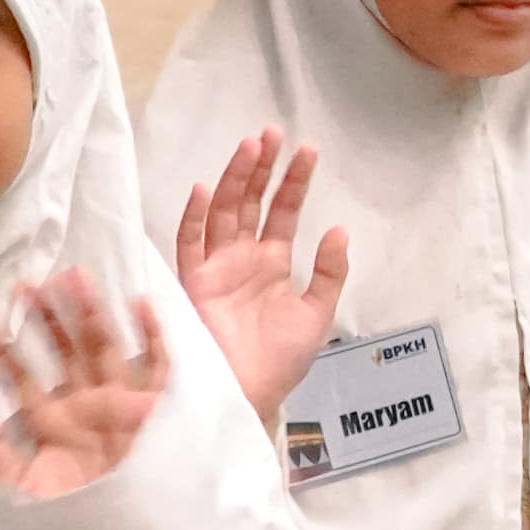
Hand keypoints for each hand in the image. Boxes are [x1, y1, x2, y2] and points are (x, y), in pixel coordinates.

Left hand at [0, 271, 168, 501]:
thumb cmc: (71, 517)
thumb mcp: (17, 488)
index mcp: (49, 418)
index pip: (20, 375)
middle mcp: (83, 401)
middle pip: (63, 348)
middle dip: (45, 317)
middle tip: (25, 284)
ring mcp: (120, 400)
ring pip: (104, 344)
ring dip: (90, 312)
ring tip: (75, 276)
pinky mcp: (154, 407)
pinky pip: (157, 364)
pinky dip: (152, 335)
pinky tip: (138, 303)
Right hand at [171, 129, 350, 422]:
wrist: (248, 395)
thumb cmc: (280, 361)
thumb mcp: (316, 315)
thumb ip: (329, 273)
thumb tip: (339, 230)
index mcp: (272, 263)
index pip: (282, 211)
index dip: (294, 182)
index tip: (308, 151)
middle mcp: (242, 258)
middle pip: (250, 202)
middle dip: (260, 168)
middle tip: (272, 134)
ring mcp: (216, 268)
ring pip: (223, 213)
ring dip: (234, 180)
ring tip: (249, 147)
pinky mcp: (193, 284)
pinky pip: (190, 245)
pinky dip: (195, 218)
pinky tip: (206, 190)